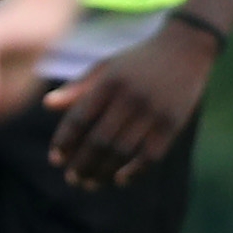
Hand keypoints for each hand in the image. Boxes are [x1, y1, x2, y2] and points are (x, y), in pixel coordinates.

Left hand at [46, 11, 223, 192]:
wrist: (185, 48)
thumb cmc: (137, 60)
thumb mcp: (106, 67)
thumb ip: (78, 87)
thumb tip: (47, 105)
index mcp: (109, 82)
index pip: (79, 118)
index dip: (65, 141)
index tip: (55, 159)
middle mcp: (130, 97)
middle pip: (99, 140)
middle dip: (82, 163)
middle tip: (72, 179)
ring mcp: (153, 112)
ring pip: (123, 151)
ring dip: (104, 172)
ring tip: (90, 184)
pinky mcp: (173, 123)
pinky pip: (151, 155)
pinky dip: (134, 171)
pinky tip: (119, 181)